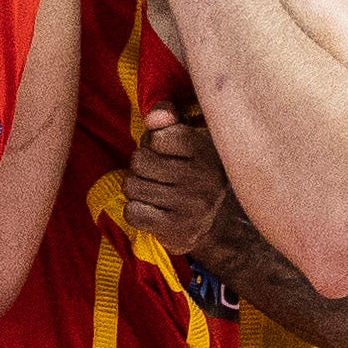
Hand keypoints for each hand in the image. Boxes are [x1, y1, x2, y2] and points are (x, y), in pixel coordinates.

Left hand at [118, 106, 232, 259]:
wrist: (216, 223)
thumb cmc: (194, 171)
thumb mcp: (189, 137)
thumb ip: (168, 117)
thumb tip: (153, 117)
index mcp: (206, 149)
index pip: (157, 137)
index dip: (152, 143)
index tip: (164, 152)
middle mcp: (202, 178)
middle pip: (138, 161)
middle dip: (140, 166)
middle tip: (156, 174)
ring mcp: (190, 206)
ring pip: (132, 186)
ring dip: (137, 189)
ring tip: (154, 191)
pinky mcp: (176, 230)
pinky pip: (132, 213)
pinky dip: (135, 211)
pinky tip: (151, 210)